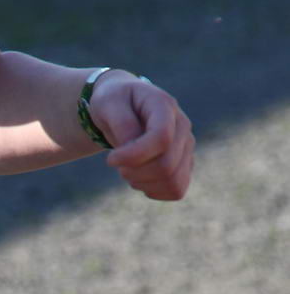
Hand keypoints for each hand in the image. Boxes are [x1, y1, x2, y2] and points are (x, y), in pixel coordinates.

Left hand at [91, 71, 193, 201]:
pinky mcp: (185, 163)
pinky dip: (154, 191)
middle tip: (117, 164)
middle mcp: (182, 126)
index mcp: (165, 106)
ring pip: (173, 182)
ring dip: (143, 184)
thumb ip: (122, 122)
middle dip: (134, 172)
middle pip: (166, 166)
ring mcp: (186, 146)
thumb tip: (133, 145)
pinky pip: (176, 190)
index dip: (134, 156)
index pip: (161, 139)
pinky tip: (139, 180)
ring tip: (127, 171)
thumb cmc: (114, 102)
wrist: (123, 106)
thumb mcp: (108, 103)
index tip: (111, 159)